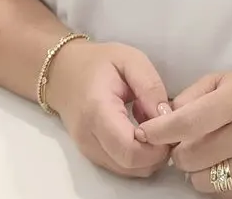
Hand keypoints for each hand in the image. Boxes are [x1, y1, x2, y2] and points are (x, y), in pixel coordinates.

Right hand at [44, 40, 172, 178]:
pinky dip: (137, 158)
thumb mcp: (130, 60)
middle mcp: (88, 137)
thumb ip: (150, 87)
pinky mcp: (91, 155)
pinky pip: (120, 167)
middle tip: (165, 128)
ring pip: (128, 171)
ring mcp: (87, 150)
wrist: (62, 72)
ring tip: (150, 128)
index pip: (130, 150)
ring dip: (147, 157)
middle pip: (131, 166)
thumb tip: (167, 116)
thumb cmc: (98, 63)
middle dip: (156, 154)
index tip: (168, 127)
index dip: (156, 147)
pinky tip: (139, 134)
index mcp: (97, 111)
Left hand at [137, 72, 231, 197]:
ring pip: (201, 180)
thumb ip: (188, 98)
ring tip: (207, 153)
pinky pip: (221, 193)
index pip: (188, 122)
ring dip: (195, 169)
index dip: (160, 131)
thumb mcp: (222, 81)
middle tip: (185, 142)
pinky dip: (213, 181)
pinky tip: (222, 163)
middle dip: (179, 151)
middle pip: (190, 157)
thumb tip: (159, 121)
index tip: (144, 134)